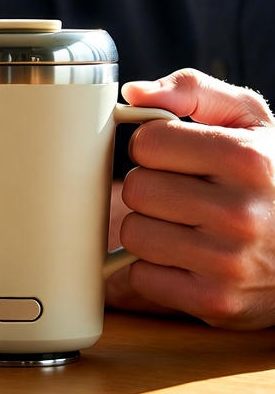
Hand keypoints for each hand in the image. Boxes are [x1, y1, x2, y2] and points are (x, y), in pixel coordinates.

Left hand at [113, 69, 274, 328]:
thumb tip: (134, 92)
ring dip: (149, 228)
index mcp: (246, 159)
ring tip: (184, 225)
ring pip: (133, 235)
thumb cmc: (271, 173)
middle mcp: (240, 213)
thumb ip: (192, 90)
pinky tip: (186, 258)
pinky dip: (155, 269)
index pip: (147, 143)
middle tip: (180, 191)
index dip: (153, 146)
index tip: (174, 154)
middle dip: (150, 186)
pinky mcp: (216, 304)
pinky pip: (143, 279)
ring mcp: (228, 263)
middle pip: (135, 189)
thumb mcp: (249, 119)